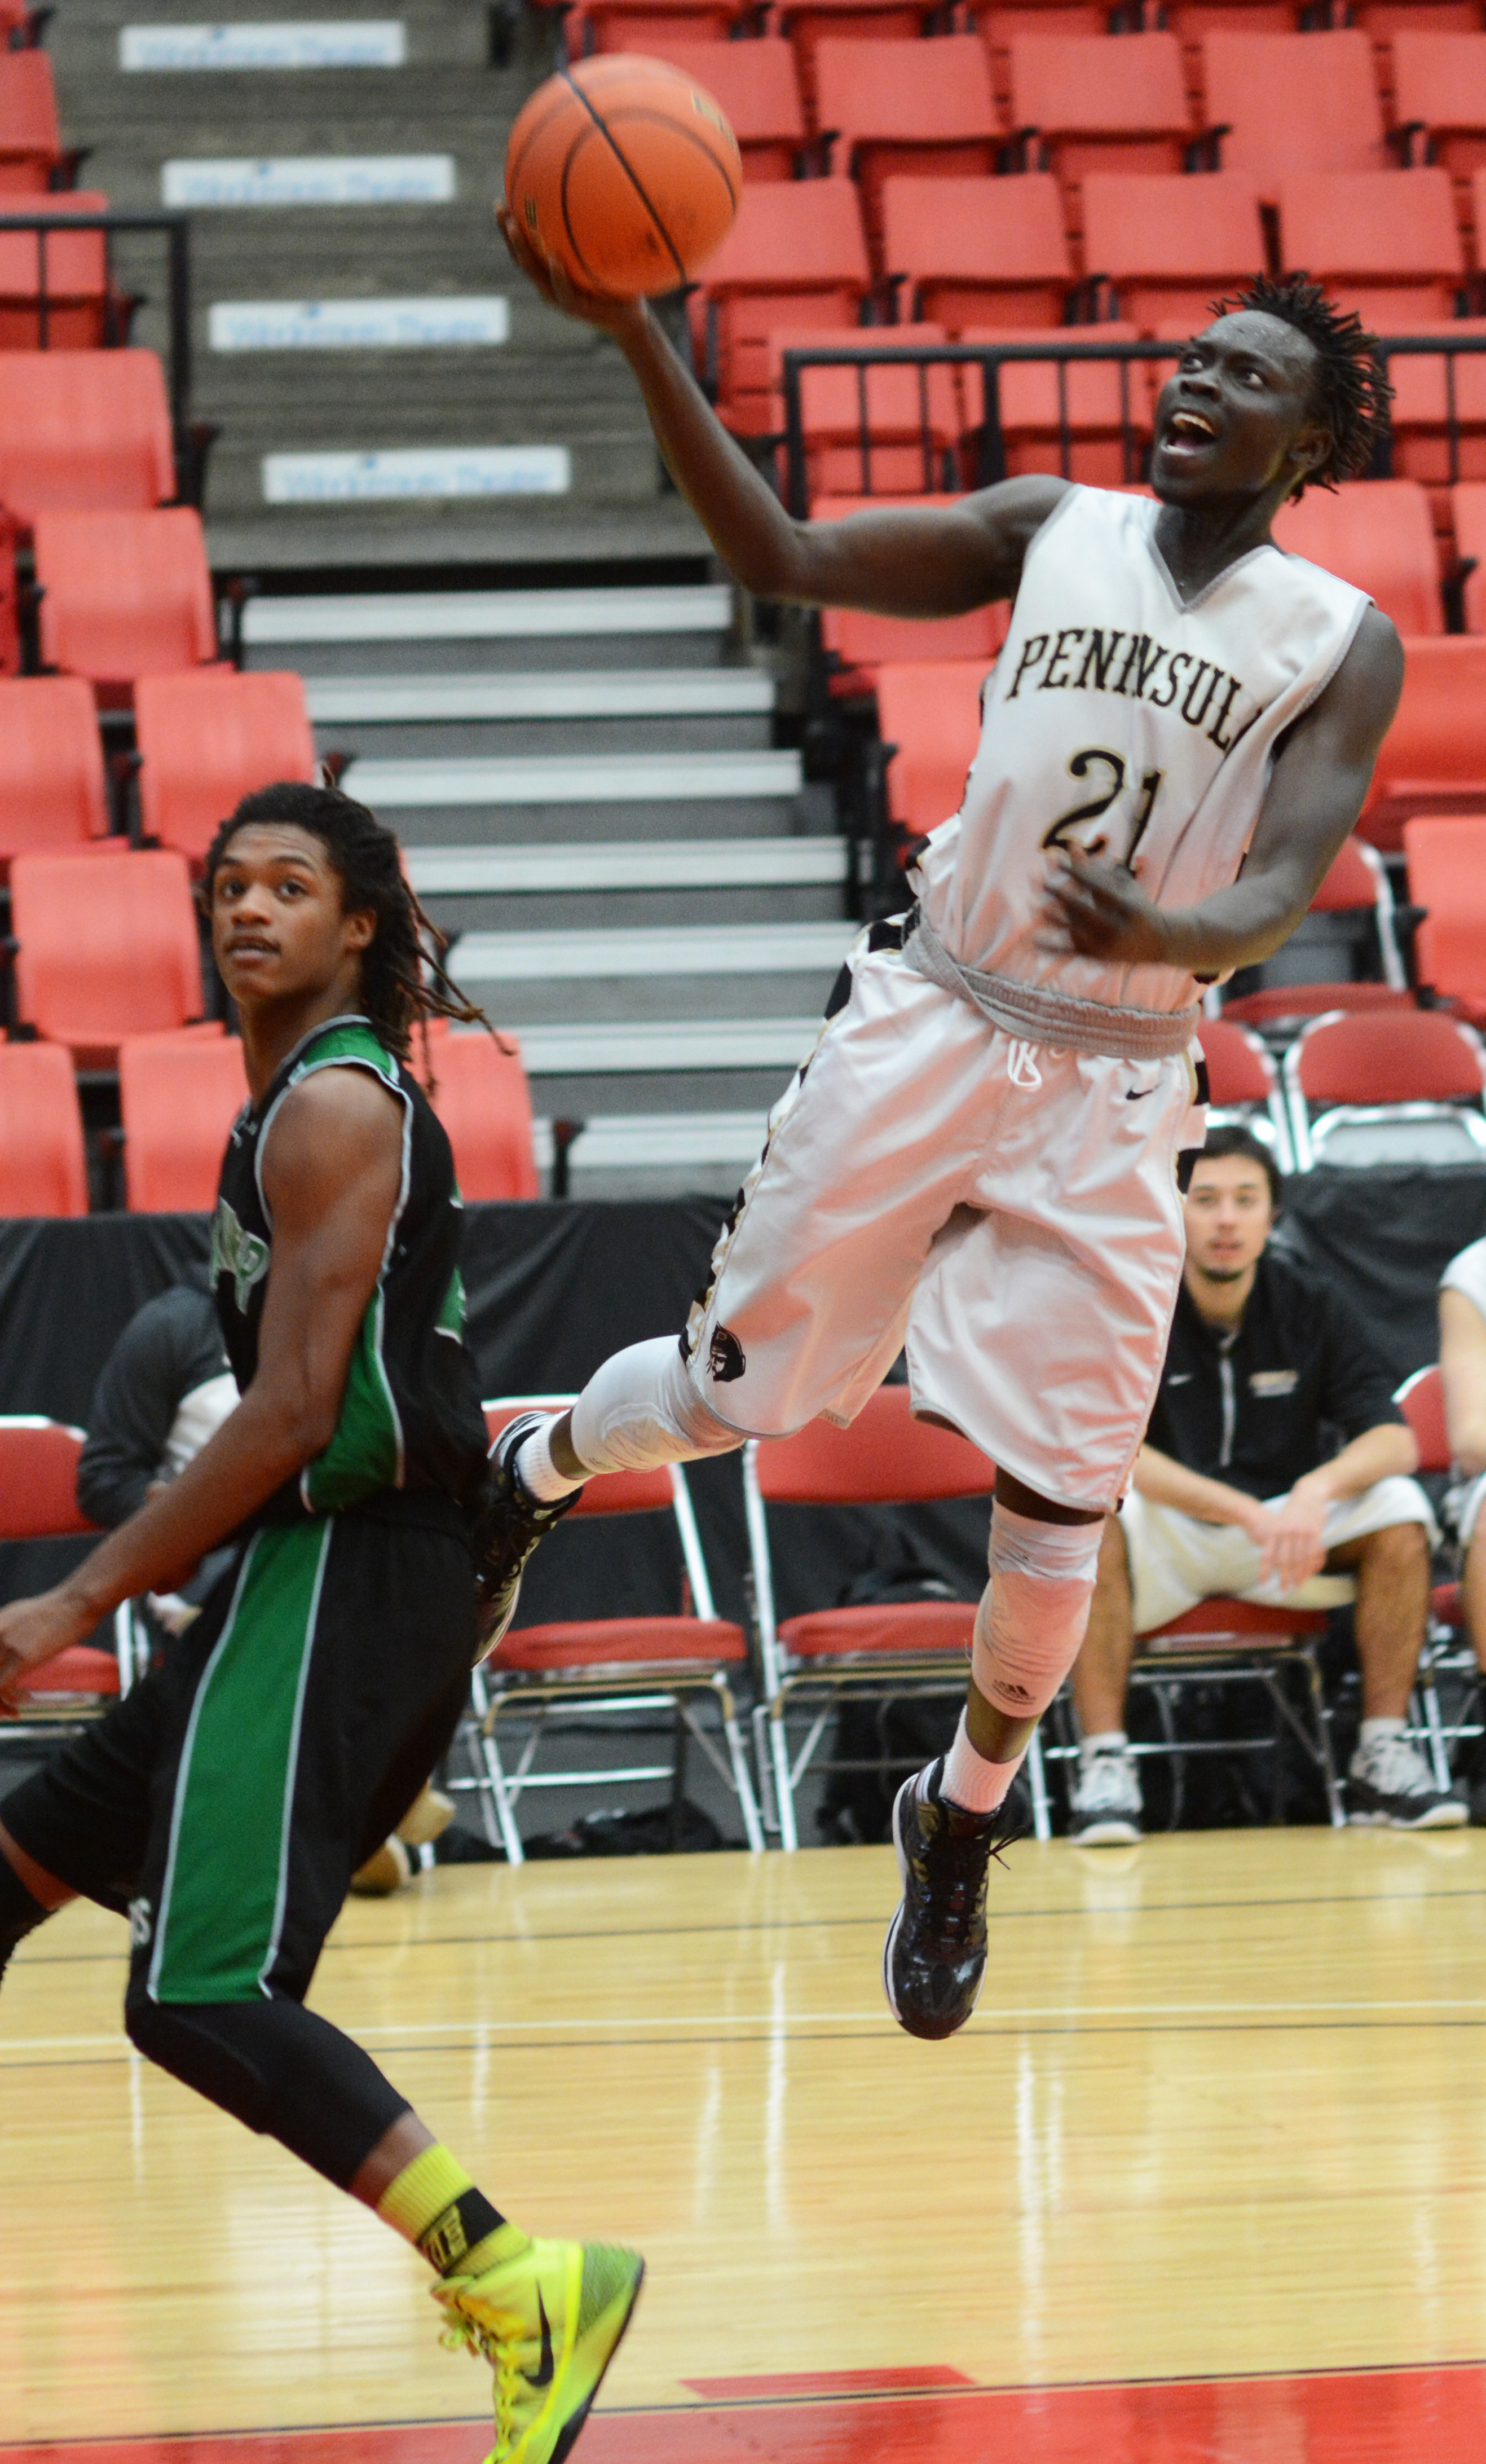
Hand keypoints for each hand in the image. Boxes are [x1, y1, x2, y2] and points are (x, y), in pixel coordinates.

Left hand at [0, 1586, 99, 1708]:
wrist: (77, 1603)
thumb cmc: (59, 1608)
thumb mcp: (22, 1614)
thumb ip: (8, 1631)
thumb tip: (9, 1646)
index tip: (2, 1690)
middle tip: (3, 1705)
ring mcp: (5, 1644)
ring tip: (10, 1711)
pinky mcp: (21, 1656)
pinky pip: (2, 1687)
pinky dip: (7, 1702)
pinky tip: (20, 1704)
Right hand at [495, 203, 649, 342]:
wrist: (630, 316)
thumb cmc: (618, 281)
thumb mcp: (603, 254)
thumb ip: (593, 233)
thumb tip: (595, 190)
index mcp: (550, 271)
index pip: (525, 248)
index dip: (510, 229)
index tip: (501, 202)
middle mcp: (550, 284)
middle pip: (521, 259)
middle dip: (509, 234)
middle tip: (501, 209)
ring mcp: (560, 299)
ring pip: (535, 274)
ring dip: (523, 250)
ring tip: (515, 227)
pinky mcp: (575, 310)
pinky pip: (564, 292)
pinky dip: (558, 275)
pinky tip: (555, 258)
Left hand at [1038, 849, 1172, 965]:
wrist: (1160, 942)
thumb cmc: (1138, 905)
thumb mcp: (1122, 884)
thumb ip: (1095, 867)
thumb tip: (1070, 845)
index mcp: (1126, 905)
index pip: (1095, 886)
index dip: (1074, 871)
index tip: (1055, 859)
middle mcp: (1116, 926)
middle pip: (1082, 908)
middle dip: (1058, 894)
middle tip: (1037, 880)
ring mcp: (1106, 944)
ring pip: (1073, 931)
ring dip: (1052, 918)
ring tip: (1032, 904)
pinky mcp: (1097, 957)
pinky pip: (1070, 952)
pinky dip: (1051, 946)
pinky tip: (1032, 939)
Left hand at [1248, 1481, 1329, 1590]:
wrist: (1308, 1494)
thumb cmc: (1292, 1512)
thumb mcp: (1280, 1523)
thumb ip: (1276, 1541)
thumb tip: (1272, 1561)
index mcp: (1275, 1530)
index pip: (1268, 1554)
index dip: (1265, 1569)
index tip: (1263, 1582)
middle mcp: (1287, 1532)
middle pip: (1285, 1560)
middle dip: (1284, 1577)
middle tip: (1284, 1590)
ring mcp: (1301, 1532)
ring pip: (1301, 1559)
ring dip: (1300, 1574)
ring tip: (1298, 1585)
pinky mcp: (1315, 1531)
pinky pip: (1314, 1552)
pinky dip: (1313, 1564)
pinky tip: (1312, 1573)